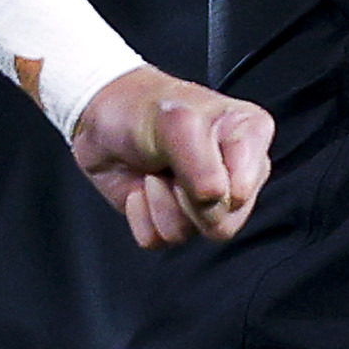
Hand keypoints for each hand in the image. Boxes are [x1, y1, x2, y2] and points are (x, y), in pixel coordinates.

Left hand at [74, 65, 269, 245]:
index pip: (245, 187)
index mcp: (249, 138)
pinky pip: (160, 239)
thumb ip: (201, 163)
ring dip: (160, 204)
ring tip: (154, 172)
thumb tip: (216, 198)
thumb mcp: (176, 123)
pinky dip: (141, 217)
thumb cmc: (144, 109)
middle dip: (187, 198)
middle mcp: (234, 173)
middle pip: (224, 222)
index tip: (194, 151)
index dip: (214, 182)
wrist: (99, 119)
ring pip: (190, 233)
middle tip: (172, 164)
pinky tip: (140, 190)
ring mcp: (205, 200)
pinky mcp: (172, 218)